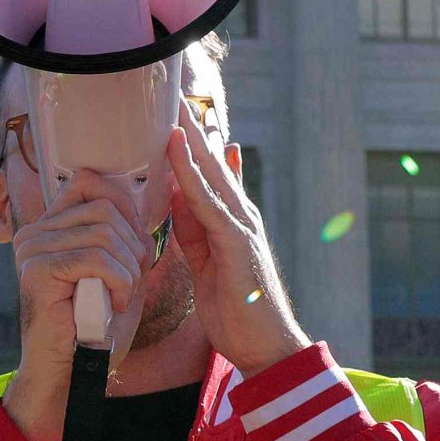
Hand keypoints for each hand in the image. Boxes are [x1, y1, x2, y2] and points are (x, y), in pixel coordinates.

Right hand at [3, 169, 154, 440]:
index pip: (90, 183)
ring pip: (104, 232)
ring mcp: (32, 248)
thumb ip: (122, 236)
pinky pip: (96, 259)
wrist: (70, 373)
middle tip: (132, 281)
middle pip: (104, 207)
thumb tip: (140, 199)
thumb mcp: (116, 272)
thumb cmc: (95, 328)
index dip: (125, 208)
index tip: (136, 247)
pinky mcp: (38, 270)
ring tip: (123, 295)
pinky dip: (118, 281)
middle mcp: (35, 231)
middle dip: (132, 244)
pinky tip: (116, 303)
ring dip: (127, 267)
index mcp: (50, 226)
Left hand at [165, 123, 299, 373]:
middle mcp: (239, 215)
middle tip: (173, 93)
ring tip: (173, 106)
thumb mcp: (205, 266)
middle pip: (211, 163)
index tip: (173, 115)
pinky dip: (191, 173)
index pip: (208, 174)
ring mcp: (241, 226)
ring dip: (190, 139)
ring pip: (210, 173)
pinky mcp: (236, 241)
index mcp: (230, 221)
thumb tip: (176, 200)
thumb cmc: (236, 313)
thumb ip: (192, 232)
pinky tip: (177, 150)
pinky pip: (207, 200)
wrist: (266, 348)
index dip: (191, 144)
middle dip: (191, 129)